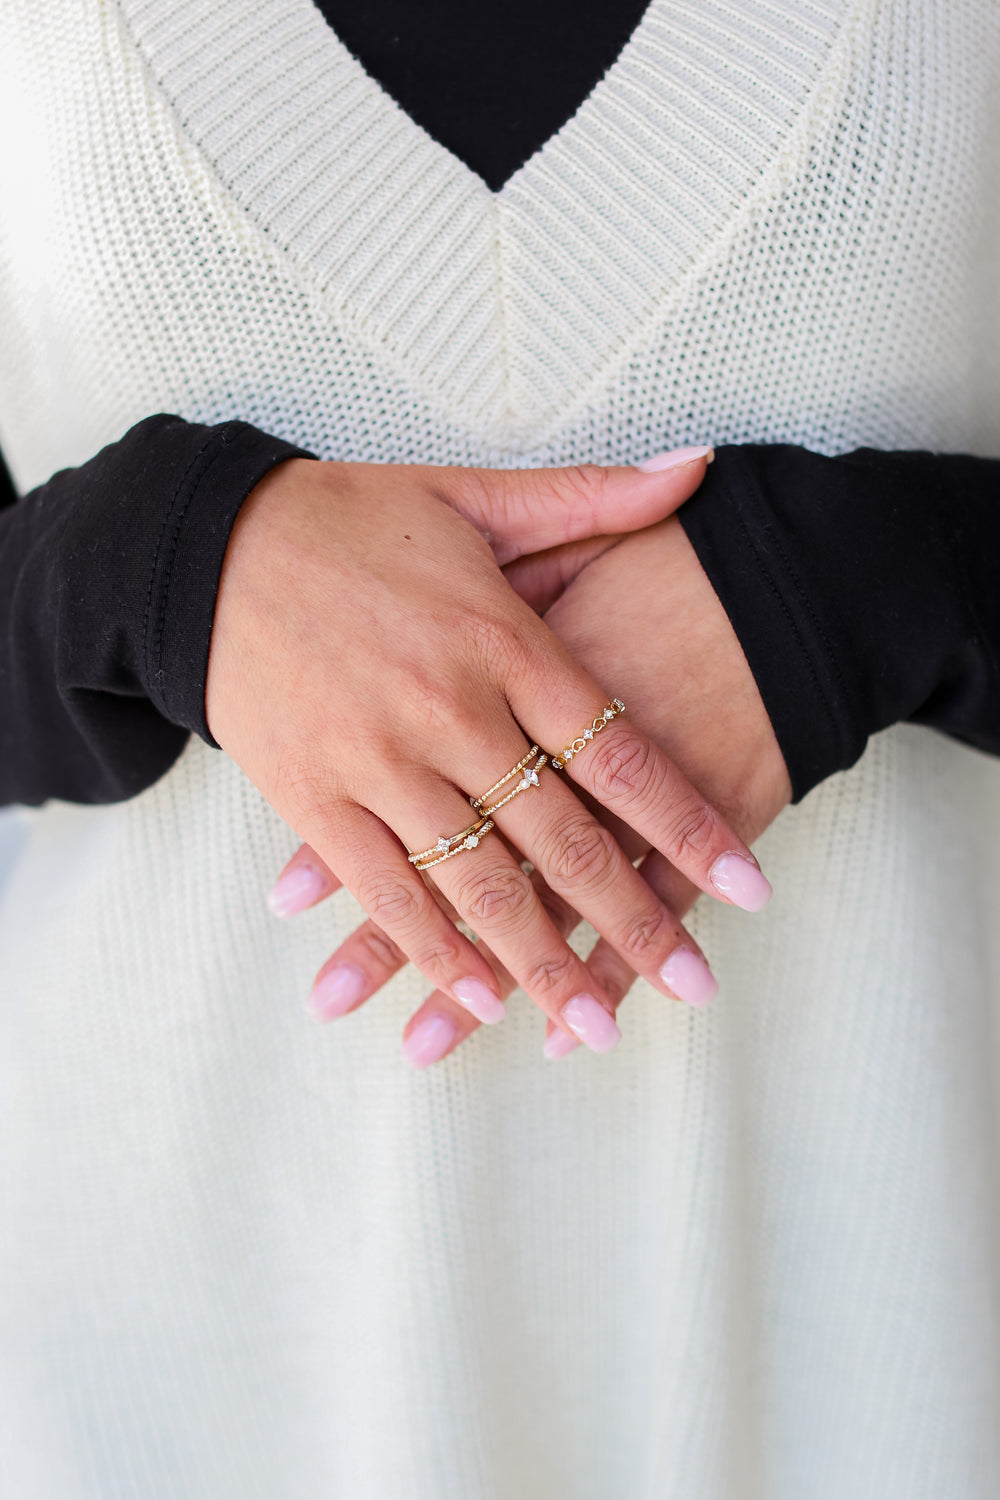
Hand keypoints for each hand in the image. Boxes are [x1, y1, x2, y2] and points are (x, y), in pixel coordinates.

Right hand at [207, 454, 770, 1055]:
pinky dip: (433, 949)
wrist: (205, 544)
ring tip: (600, 1027)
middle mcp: (453, 712)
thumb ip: (592, 498)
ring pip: (480, 883)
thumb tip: (701, 468)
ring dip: (544, 963)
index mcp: (505, 643)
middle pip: (564, 839)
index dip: (691, 827)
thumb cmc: (347, 518)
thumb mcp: (472, 494)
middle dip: (636, 922)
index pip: (620, 756)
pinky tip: (478, 996)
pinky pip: (384, 889)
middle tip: (694, 987)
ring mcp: (380, 762)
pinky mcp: (313, 796)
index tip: (746, 889)